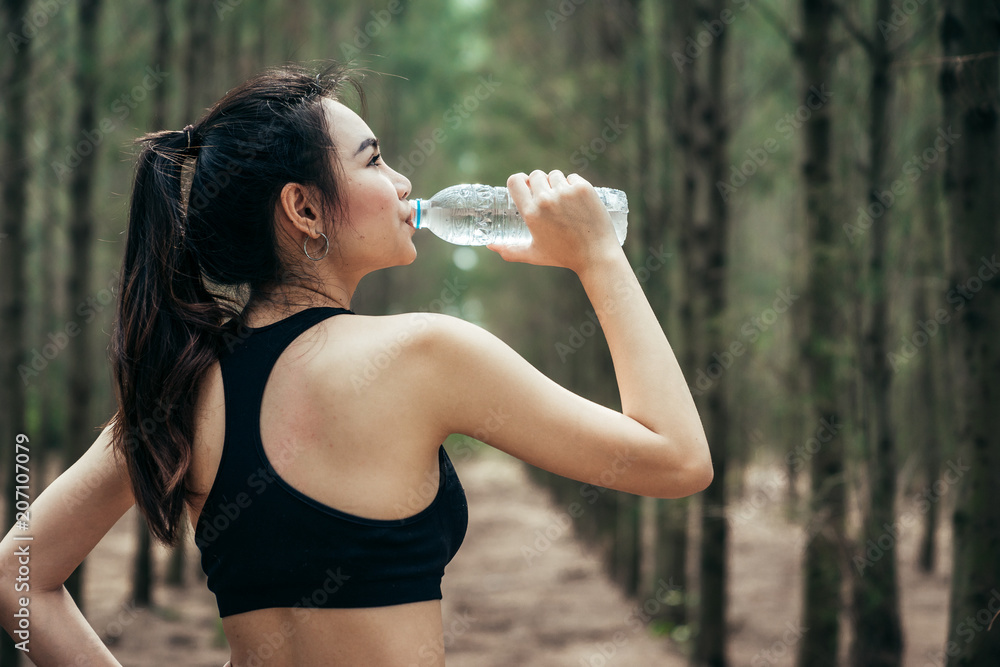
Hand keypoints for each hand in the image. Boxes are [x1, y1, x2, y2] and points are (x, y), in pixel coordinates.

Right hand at [487, 169, 621, 273]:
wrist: (596, 255)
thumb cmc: (564, 256)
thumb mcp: (534, 254)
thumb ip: (510, 250)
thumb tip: (490, 246)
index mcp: (531, 213)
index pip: (515, 181)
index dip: (520, 180)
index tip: (526, 184)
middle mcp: (546, 200)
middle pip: (536, 175)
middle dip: (540, 183)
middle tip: (548, 197)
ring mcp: (565, 192)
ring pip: (555, 175)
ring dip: (557, 183)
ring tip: (563, 200)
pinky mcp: (584, 188)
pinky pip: (573, 177)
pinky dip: (573, 184)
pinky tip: (577, 199)